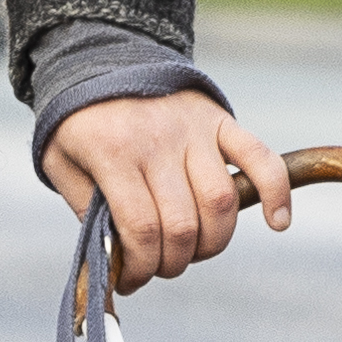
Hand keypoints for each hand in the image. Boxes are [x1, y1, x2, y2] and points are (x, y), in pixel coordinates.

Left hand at [46, 89, 294, 290]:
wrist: (102, 60)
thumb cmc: (80, 125)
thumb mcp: (63, 166)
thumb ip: (88, 211)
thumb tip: (119, 261)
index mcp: (114, 153)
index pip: (142, 229)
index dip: (140, 268)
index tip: (131, 281)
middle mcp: (159, 141)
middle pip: (184, 225)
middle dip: (173, 261)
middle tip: (159, 265)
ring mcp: (195, 129)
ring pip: (220, 203)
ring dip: (211, 242)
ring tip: (192, 249)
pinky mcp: (221, 121)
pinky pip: (260, 158)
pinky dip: (276, 193)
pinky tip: (278, 223)